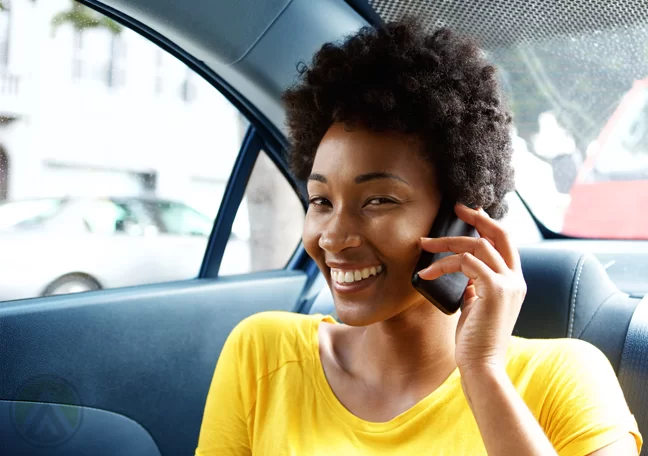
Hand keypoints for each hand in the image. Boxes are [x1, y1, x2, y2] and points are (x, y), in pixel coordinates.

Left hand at [417, 204, 525, 372]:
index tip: (470, 212)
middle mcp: (516, 280)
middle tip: (456, 207)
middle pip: (500, 234)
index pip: (505, 243)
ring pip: (477, 246)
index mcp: (514, 282)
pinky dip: (441, 265)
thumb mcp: (477, 306)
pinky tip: (425, 275)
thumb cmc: (475, 340)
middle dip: (477, 217)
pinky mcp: (495, 289)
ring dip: (446, 243)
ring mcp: (508, 283)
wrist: (482, 366)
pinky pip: (465, 263)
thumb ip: (476, 287)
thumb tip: (464, 272)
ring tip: (423, 246)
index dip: (488, 224)